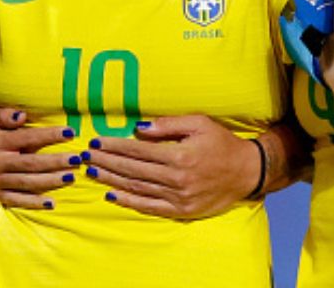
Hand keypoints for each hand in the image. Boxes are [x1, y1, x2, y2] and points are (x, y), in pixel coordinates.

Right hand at [0, 109, 76, 209]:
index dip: (49, 135)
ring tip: (72, 177)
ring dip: (51, 181)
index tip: (70, 132)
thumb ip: (3, 114)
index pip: (27, 138)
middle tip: (78, 159)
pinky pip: (17, 200)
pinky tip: (52, 203)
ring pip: (27, 183)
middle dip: (56, 162)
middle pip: (31, 163)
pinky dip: (34, 203)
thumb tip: (22, 116)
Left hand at [84, 115, 260, 218]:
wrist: (246, 171)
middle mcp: (177, 178)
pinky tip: (113, 194)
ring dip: (113, 179)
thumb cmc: (222, 143)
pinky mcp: (182, 210)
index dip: (114, 145)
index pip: (138, 150)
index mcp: (180, 155)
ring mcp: (179, 196)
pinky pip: (150, 206)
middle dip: (107, 161)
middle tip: (87, 156)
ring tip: (93, 172)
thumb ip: (168, 125)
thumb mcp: (199, 124)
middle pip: (133, 169)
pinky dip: (130, 201)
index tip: (96, 141)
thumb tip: (138, 128)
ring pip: (138, 187)